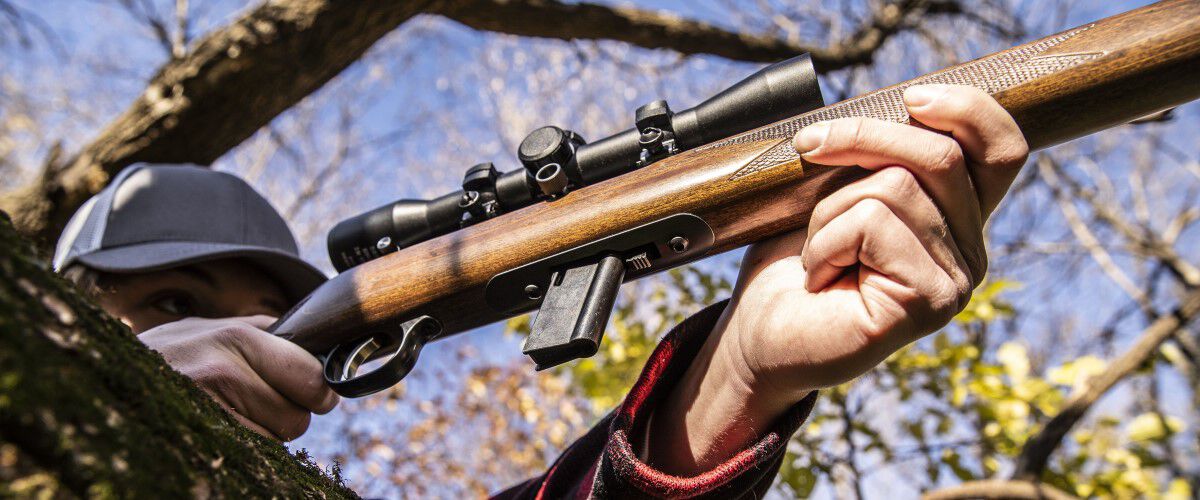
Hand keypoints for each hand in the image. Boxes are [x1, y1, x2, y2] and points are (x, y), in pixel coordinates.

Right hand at [139, 315, 338, 440]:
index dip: (318, 390)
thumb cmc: (164, 352)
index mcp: (235, 338)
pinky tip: (221, 426)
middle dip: (289, 414)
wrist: (102, 375)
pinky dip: (244, 446)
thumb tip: (315, 341)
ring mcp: (206, 412)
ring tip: (232, 411)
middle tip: (262, 401)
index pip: (310, 378)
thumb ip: (263, 330)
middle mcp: (222, 373)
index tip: (315, 391)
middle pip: (297, 418)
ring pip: (274, 442)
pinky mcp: (197, 441)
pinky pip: (248, 455)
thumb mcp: (210, 326)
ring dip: (264, 432)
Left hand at [649, 84, 1028, 473]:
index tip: (910, 97)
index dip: (968, 109)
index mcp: (958, 217)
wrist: (761, 335)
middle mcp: (971, 250)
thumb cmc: (796, 263)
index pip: (1001, 148)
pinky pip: (872, 224)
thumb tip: (906, 104)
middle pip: (939, 154)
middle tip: (807, 149)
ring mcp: (956, 281)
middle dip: (860, 138)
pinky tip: (820, 278)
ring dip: (829, 210)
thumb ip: (881, 157)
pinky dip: (826, 241)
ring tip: (817, 254)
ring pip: (895, 186)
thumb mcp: (838, 190)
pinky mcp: (930, 303)